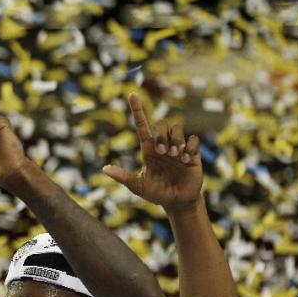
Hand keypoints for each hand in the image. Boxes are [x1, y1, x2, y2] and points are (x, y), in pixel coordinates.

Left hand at [102, 94, 201, 211]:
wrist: (177, 202)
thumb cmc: (156, 194)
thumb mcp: (138, 186)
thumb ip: (123, 177)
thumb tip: (104, 169)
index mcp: (148, 149)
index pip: (141, 125)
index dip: (137, 110)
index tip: (131, 94)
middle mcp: (162, 145)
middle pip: (161, 124)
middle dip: (163, 135)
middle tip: (164, 152)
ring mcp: (178, 148)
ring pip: (177, 128)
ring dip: (176, 140)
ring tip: (176, 156)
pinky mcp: (192, 153)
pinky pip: (193, 139)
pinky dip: (190, 147)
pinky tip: (187, 159)